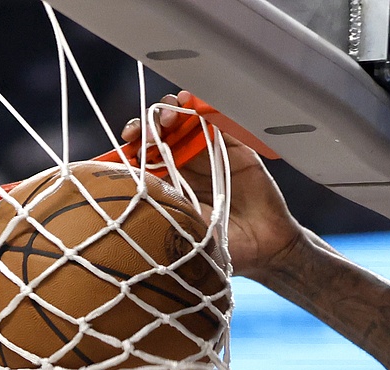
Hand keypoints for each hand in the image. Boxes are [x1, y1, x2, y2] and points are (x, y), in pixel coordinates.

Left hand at [121, 93, 306, 278]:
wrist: (263, 246)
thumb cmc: (219, 245)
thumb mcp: (181, 232)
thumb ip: (159, 212)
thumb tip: (126, 200)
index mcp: (166, 181)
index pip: (142, 152)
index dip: (132, 141)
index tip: (127, 141)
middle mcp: (184, 162)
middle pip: (158, 130)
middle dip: (148, 124)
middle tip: (147, 134)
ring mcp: (207, 150)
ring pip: (182, 118)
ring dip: (170, 111)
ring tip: (168, 118)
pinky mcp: (234, 143)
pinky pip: (216, 117)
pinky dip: (201, 105)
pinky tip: (190, 102)